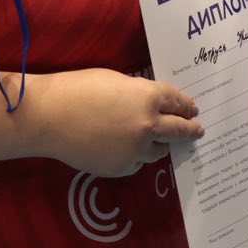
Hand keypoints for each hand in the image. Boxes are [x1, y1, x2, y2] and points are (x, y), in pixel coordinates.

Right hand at [28, 68, 203, 177]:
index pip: (177, 102)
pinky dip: (136, 156)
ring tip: (163, 143)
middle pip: (179, 130)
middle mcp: (148, 126)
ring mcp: (136, 150)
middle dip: (191, 130)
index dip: (186, 105)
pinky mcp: (121, 168)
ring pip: (159, 151)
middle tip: (198, 130)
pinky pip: (136, 162)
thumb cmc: (77, 89)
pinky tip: (128, 151)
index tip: (193, 108)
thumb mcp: (115, 80)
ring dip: (162, 145)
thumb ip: (137, 93)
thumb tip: (147, 103)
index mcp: (148, 97)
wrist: (49, 117)